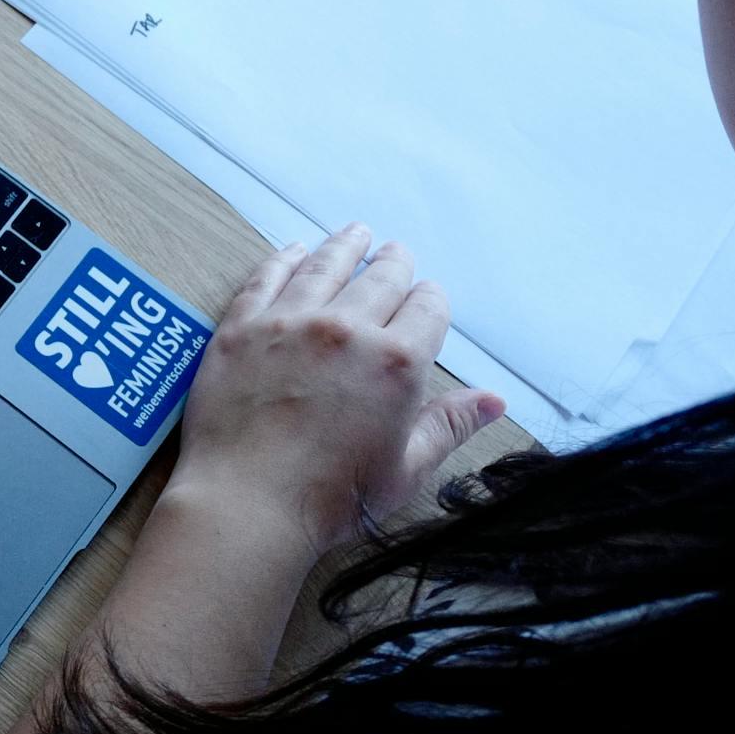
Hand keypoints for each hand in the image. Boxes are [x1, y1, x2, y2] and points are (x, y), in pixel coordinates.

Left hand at [169, 226, 502, 558]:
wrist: (248, 500)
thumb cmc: (332, 497)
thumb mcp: (406, 468)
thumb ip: (449, 425)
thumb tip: (493, 399)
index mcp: (397, 363)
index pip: (427, 309)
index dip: (430, 301)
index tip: (426, 298)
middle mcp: (346, 330)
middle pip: (379, 279)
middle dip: (394, 264)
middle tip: (395, 252)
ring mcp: (289, 323)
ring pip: (325, 266)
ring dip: (345, 246)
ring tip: (355, 233)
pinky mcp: (241, 327)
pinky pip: (267, 277)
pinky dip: (285, 258)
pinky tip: (295, 249)